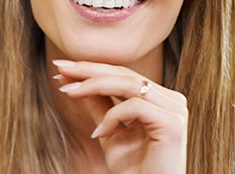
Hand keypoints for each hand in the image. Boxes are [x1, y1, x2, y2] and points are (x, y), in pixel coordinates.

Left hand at [53, 59, 186, 173]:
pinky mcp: (172, 124)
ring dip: (93, 85)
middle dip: (89, 70)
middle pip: (126, 74)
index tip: (61, 70)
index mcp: (159, 99)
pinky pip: (135, 107)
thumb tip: (75, 80)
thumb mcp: (107, 130)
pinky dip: (112, 117)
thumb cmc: (132, 168)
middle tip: (60, 69)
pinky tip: (98, 133)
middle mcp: (171, 101)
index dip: (92, 70)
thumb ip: (98, 104)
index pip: (123, 75)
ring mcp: (175, 111)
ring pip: (130, 84)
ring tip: (69, 92)